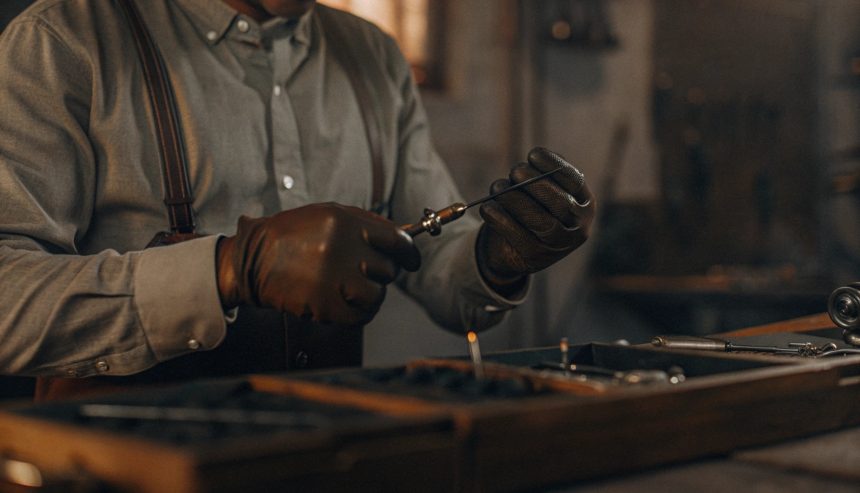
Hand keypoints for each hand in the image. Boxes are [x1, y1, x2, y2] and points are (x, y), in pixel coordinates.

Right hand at [217, 203, 420, 325]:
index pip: (397, 240)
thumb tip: (404, 237)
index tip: (412, 261)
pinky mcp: (324, 305)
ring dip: (370, 294)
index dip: (410, 253)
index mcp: (345, 222)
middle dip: (380, 272)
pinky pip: (360, 315)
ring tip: (351, 288)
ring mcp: (333, 278)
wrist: (253, 259)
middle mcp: (341, 249)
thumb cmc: (294, 235)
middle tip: (362, 272)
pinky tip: (346, 303)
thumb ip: (367, 223)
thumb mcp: (328, 213)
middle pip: (388, 269)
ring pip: (377, 294)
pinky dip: (358, 313)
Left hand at [477, 147, 594, 289]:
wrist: (514, 249)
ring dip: (515, 200)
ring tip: (497, 187)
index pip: (574, 182)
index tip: (533, 154)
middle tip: (515, 171)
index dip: (554, 166)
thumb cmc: (531, 209)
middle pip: (560, 203)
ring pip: (540, 222)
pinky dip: (500, 219)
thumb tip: (534, 161)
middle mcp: (578, 228)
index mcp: (585, 205)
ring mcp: (558, 247)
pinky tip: (487, 208)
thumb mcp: (541, 191)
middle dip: (535, 183)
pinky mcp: (535, 258)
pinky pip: (517, 236)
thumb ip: (542, 175)